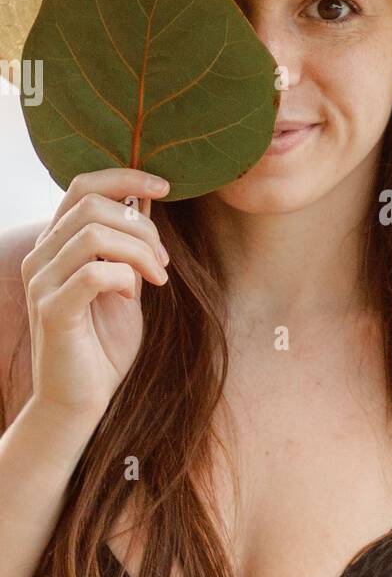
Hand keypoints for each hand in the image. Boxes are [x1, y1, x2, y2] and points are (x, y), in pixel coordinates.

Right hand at [21, 168, 171, 422]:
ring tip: (157, 277)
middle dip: (141, 225)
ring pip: (93, 234)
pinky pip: (92, 273)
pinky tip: (133, 297)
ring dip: (138, 250)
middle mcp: (42, 256)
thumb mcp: (125, 284)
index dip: (125, 177)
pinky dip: (124, 278)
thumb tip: (146, 202)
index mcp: (57, 244)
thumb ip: (128, 247)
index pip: (82, 186)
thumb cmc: (104, 344)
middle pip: (91, 204)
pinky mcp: (51, 311)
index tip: (164, 186)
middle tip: (163, 260)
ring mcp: (41, 282)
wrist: (80, 399)